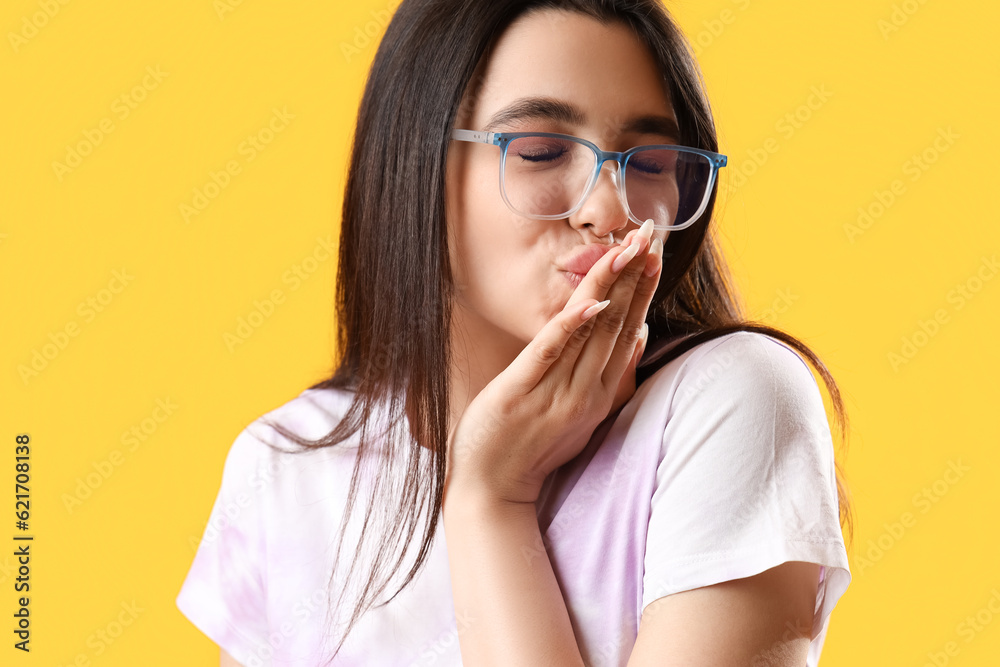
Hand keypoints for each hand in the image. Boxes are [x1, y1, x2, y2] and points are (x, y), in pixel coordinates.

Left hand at [445, 219, 663, 505]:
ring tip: (629, 249)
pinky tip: (590, 300)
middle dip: (635, 277)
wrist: (492, 489)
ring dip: (613, 286)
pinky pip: (551, 352)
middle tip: (650, 235)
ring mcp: (556, 393)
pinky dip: (572, 325)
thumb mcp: (582, 414)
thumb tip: (637, 337)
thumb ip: (610, 377)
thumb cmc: (533, 448)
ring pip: (592, 332)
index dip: (642, 290)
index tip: (655, 253)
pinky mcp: (521, 393)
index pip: (628, 331)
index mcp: (599, 394)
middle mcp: (586, 392)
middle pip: (617, 324)